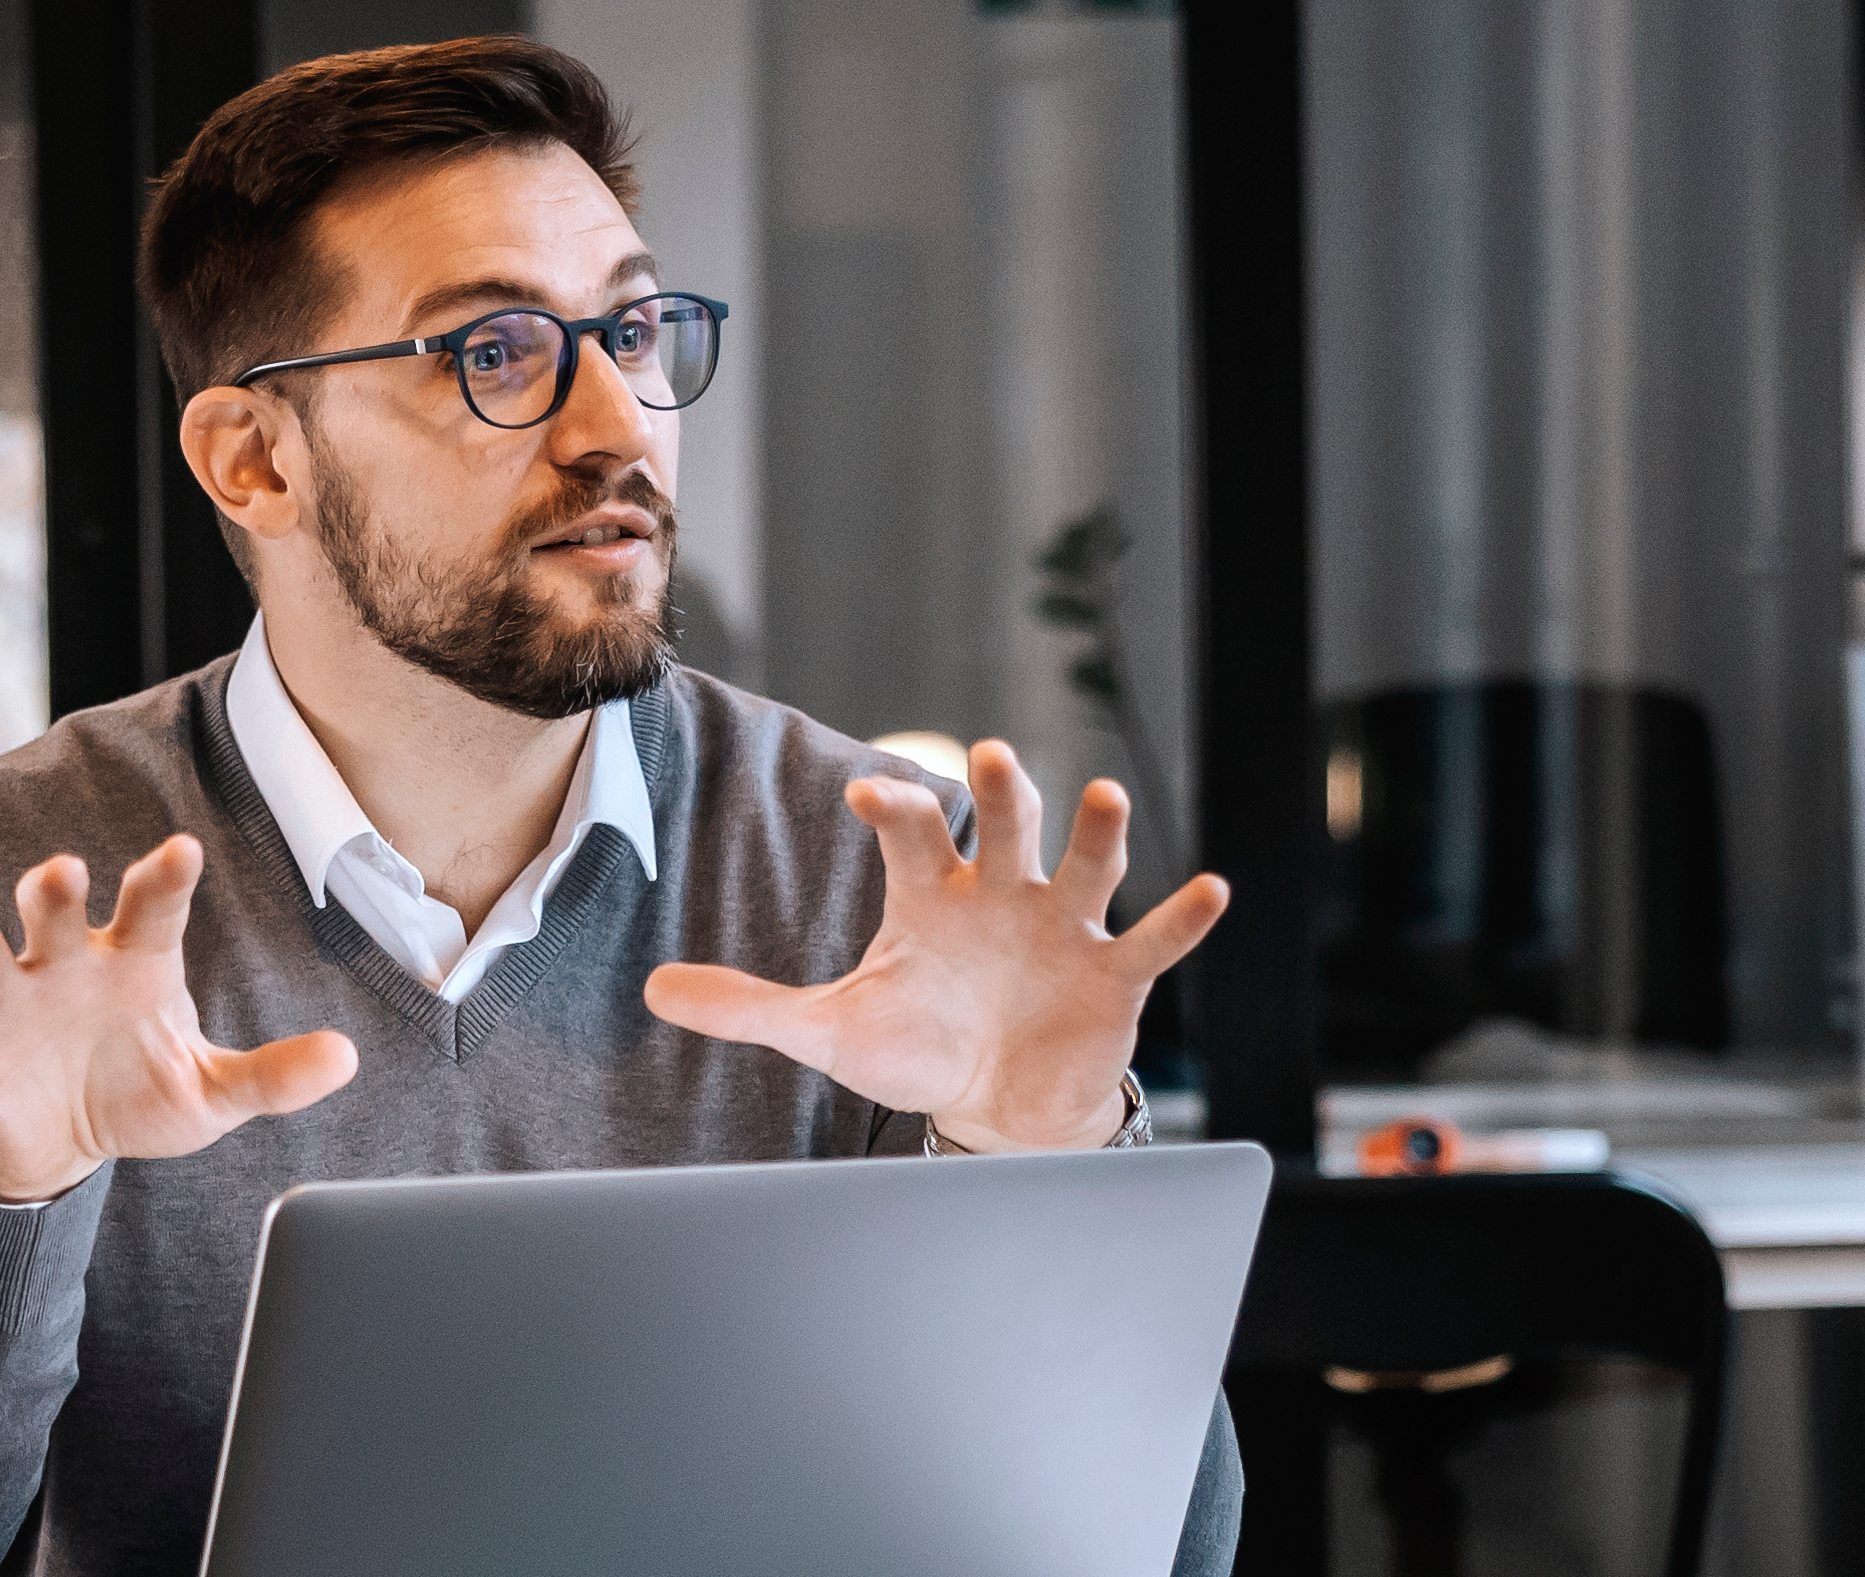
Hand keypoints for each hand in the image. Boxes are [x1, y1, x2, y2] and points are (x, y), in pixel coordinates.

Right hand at [0, 837, 358, 1203]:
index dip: (164, 878)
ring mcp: (9, 1006)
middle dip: (53, 889)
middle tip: (64, 872)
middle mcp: (64, 966)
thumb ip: (273, 1075)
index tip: (182, 850)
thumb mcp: (213, 1095)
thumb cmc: (138, 1095)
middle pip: (54, 911)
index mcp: (133, 962)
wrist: (62, 1145)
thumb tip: (348, 1058)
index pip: (153, 908)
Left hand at [641, 742, 1227, 1151]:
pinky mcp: (1116, 977)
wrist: (992, 1109)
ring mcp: (1065, 929)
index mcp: (932, 894)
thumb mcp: (829, 1032)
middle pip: (1007, 824)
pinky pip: (1156, 940)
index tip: (870, 792)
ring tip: (1102, 796)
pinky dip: (1184, 916)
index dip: (894, 803)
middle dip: (1005, 790)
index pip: (912, 828)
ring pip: (1086, 864)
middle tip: (994, 755)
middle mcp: (1003, 893)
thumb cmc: (915, 1048)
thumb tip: (652, 991)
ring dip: (1097, 831)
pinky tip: (1212, 889)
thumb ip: (747, 1007)